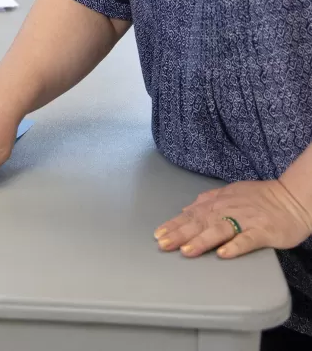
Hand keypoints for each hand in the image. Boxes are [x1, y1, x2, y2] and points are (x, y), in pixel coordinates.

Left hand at [155, 179, 311, 258]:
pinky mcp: (262, 231)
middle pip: (200, 222)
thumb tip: (187, 210)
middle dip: (180, 234)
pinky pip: (247, 239)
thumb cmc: (259, 198)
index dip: (174, 225)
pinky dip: (234, 246)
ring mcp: (245, 220)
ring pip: (219, 230)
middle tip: (163, 244)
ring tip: (187, 251)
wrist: (291, 198)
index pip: (191, 214)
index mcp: (218, 202)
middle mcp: (227, 209)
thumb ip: (207, 201)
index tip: (158, 235)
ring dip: (202, 240)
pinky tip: (223, 254)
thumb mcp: (228, 194)